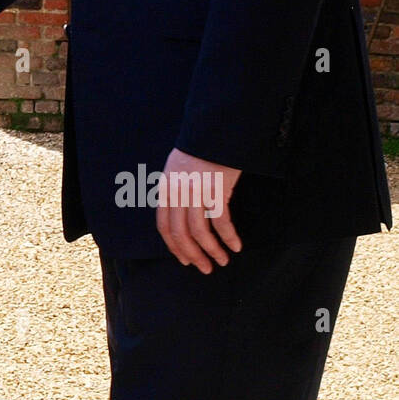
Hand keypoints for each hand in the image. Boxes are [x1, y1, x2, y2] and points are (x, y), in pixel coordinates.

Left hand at [156, 147, 242, 272]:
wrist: (214, 131)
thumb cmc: (199, 151)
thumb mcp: (177, 171)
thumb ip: (176, 194)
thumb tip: (180, 220)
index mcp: (166, 189)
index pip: (165, 227)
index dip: (175, 247)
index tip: (185, 260)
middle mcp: (178, 193)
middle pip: (181, 234)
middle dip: (193, 255)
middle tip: (205, 269)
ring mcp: (196, 191)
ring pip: (200, 232)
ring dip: (211, 251)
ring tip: (222, 261)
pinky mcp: (216, 189)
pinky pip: (221, 221)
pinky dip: (228, 237)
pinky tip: (235, 246)